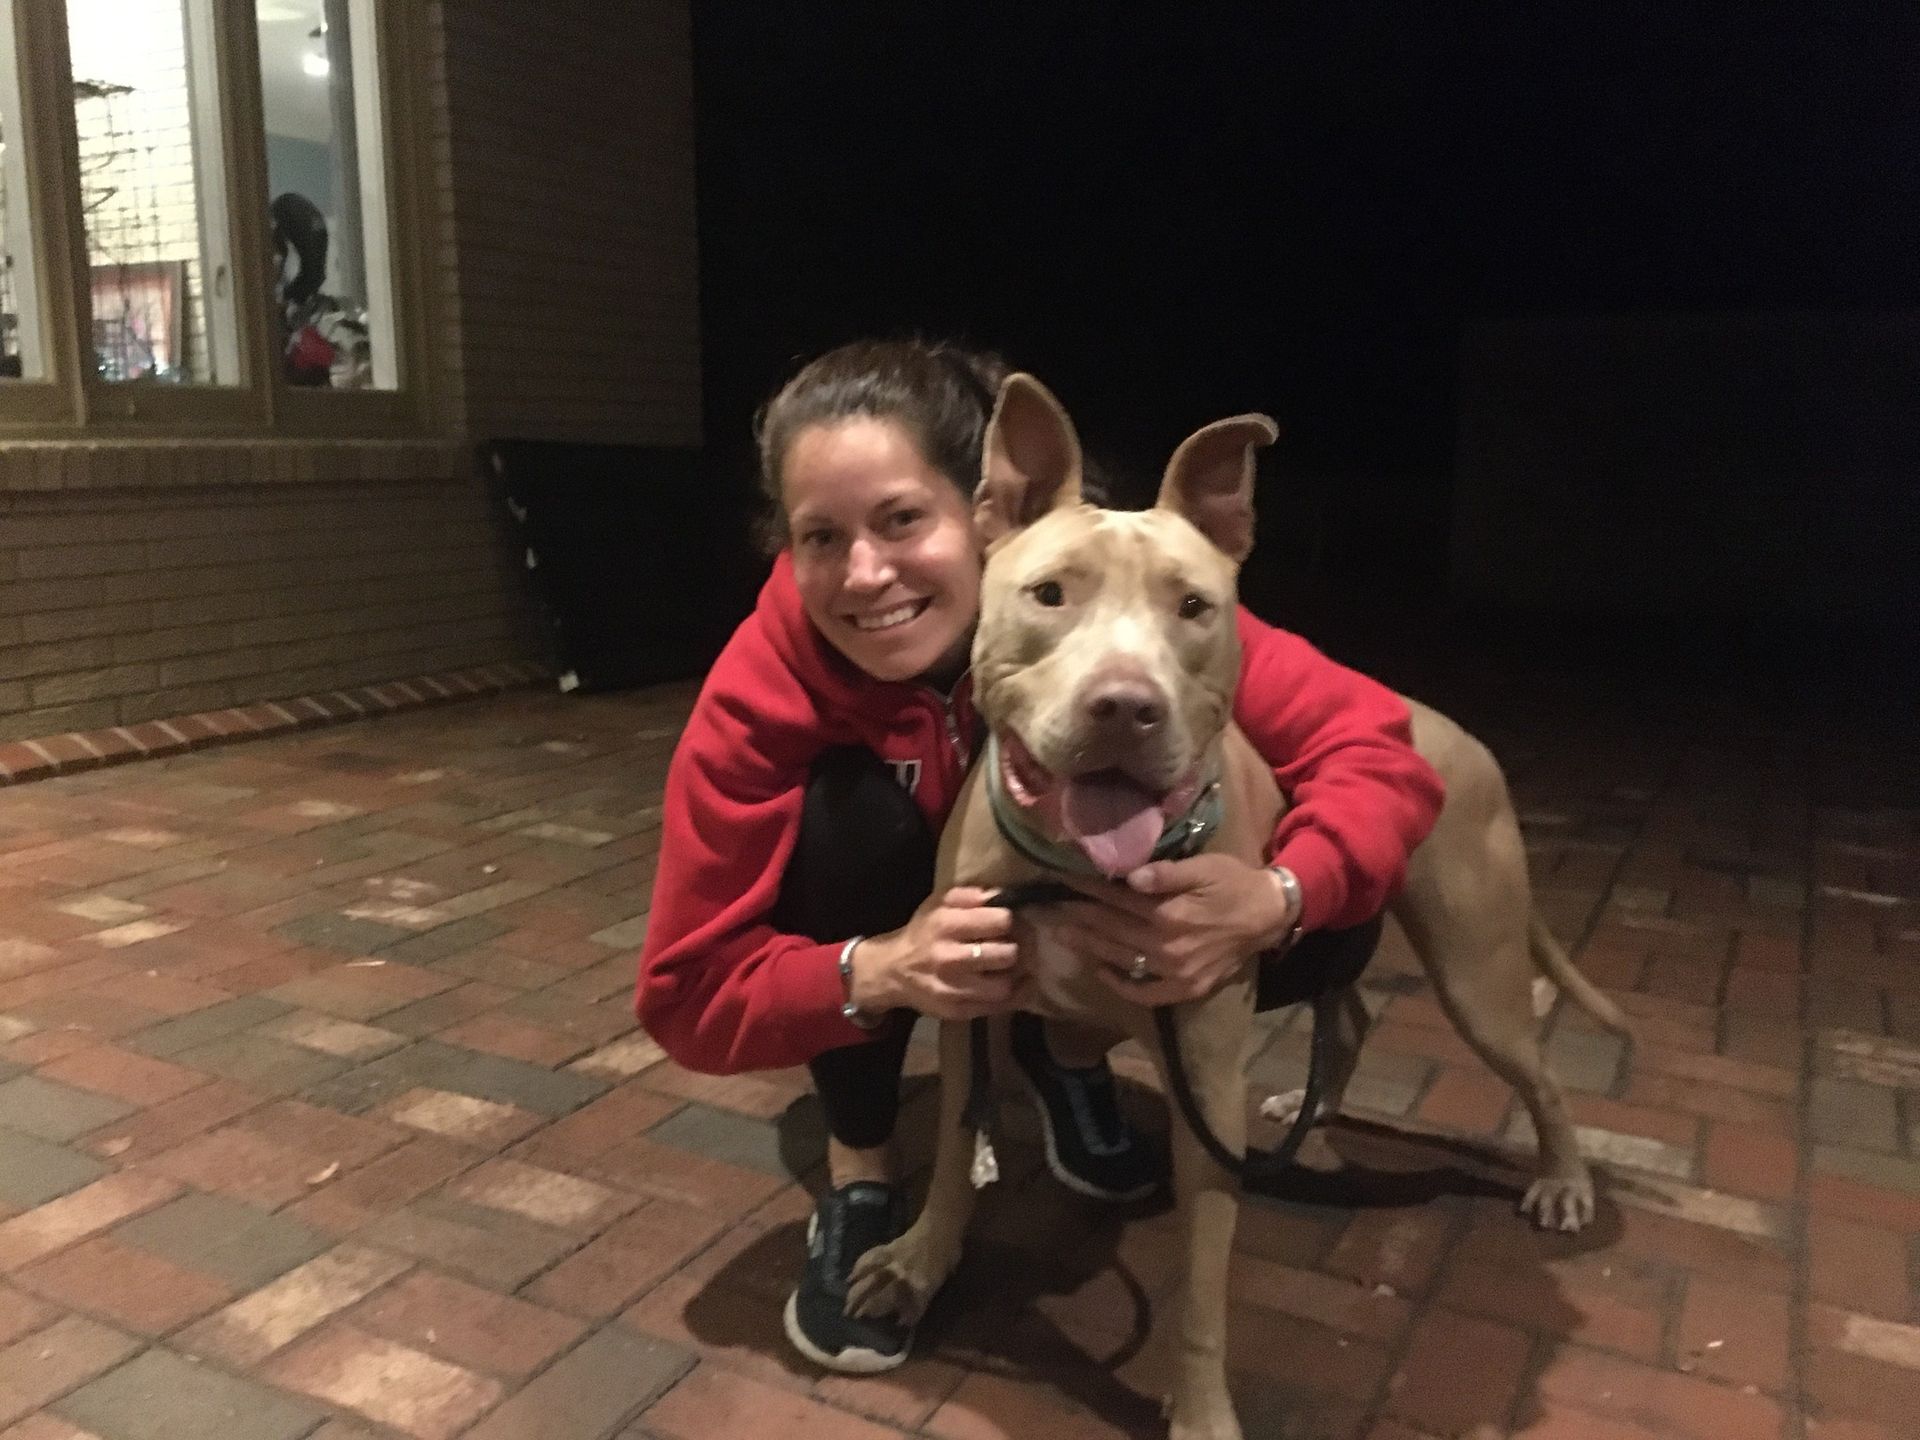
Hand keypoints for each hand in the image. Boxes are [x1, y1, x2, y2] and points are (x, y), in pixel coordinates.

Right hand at [850, 887, 1026, 1020]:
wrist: (892, 971)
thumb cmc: (922, 933)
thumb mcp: (938, 903)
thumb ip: (969, 896)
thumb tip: (1000, 895)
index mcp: (945, 925)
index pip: (1000, 921)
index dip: (1010, 921)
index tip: (1008, 924)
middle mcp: (949, 958)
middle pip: (1006, 954)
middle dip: (1015, 948)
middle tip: (1014, 946)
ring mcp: (953, 989)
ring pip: (1004, 986)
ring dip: (1013, 975)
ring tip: (1010, 967)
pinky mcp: (957, 1011)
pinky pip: (998, 1007)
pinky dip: (1013, 996)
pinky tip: (1016, 985)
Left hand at [1060, 853, 1295, 1005]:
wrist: (1267, 917)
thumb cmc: (1233, 883)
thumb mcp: (1204, 867)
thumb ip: (1167, 873)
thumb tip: (1130, 877)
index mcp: (1171, 913)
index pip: (1117, 899)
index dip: (1086, 889)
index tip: (1060, 880)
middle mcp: (1168, 947)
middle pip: (1112, 930)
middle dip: (1076, 917)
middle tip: (1044, 910)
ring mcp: (1175, 973)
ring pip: (1121, 958)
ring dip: (1087, 946)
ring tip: (1059, 934)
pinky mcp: (1185, 989)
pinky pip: (1144, 992)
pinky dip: (1119, 983)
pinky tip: (1100, 969)